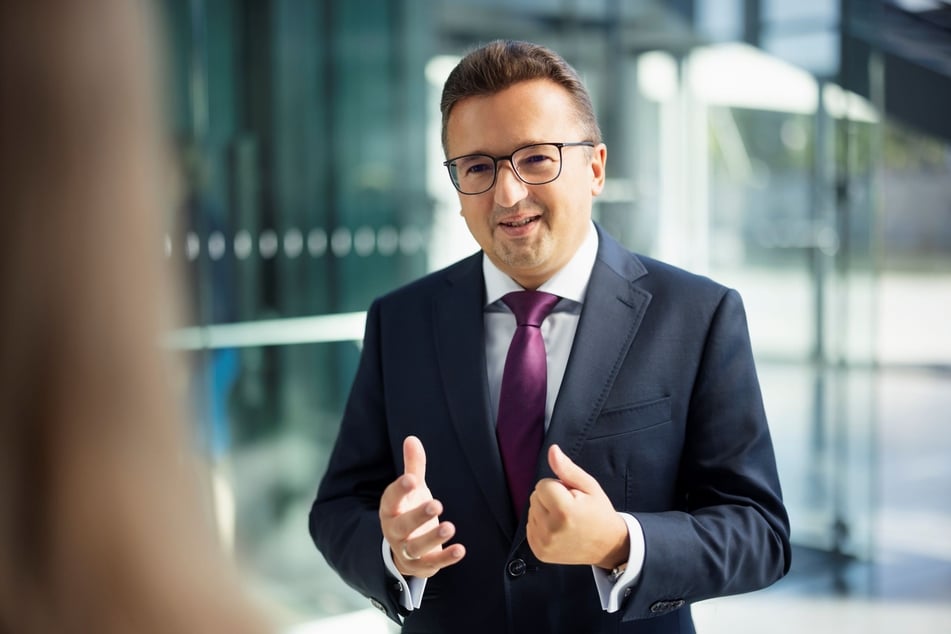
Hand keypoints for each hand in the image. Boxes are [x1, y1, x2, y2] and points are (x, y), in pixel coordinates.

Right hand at [379, 436, 465, 576]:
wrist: (403, 547)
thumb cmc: (409, 509)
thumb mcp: (411, 489)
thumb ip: (413, 466)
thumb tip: (412, 438)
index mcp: (390, 510)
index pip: (391, 499)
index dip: (399, 489)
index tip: (411, 479)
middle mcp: (395, 531)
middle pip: (402, 526)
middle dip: (418, 516)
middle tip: (436, 504)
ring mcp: (407, 550)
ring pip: (416, 548)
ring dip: (432, 538)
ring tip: (450, 526)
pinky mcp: (421, 565)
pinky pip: (432, 564)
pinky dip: (446, 558)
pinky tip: (461, 549)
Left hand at [527, 444, 628, 568]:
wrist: (607, 545)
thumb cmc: (599, 512)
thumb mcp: (589, 486)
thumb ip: (567, 468)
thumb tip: (552, 450)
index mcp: (564, 511)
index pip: (542, 484)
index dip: (558, 486)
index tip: (572, 497)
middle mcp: (551, 529)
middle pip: (534, 497)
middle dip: (549, 498)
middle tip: (570, 508)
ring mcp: (543, 543)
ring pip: (531, 511)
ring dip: (545, 511)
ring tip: (565, 519)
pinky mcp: (539, 551)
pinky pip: (530, 526)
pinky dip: (541, 525)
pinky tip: (558, 529)